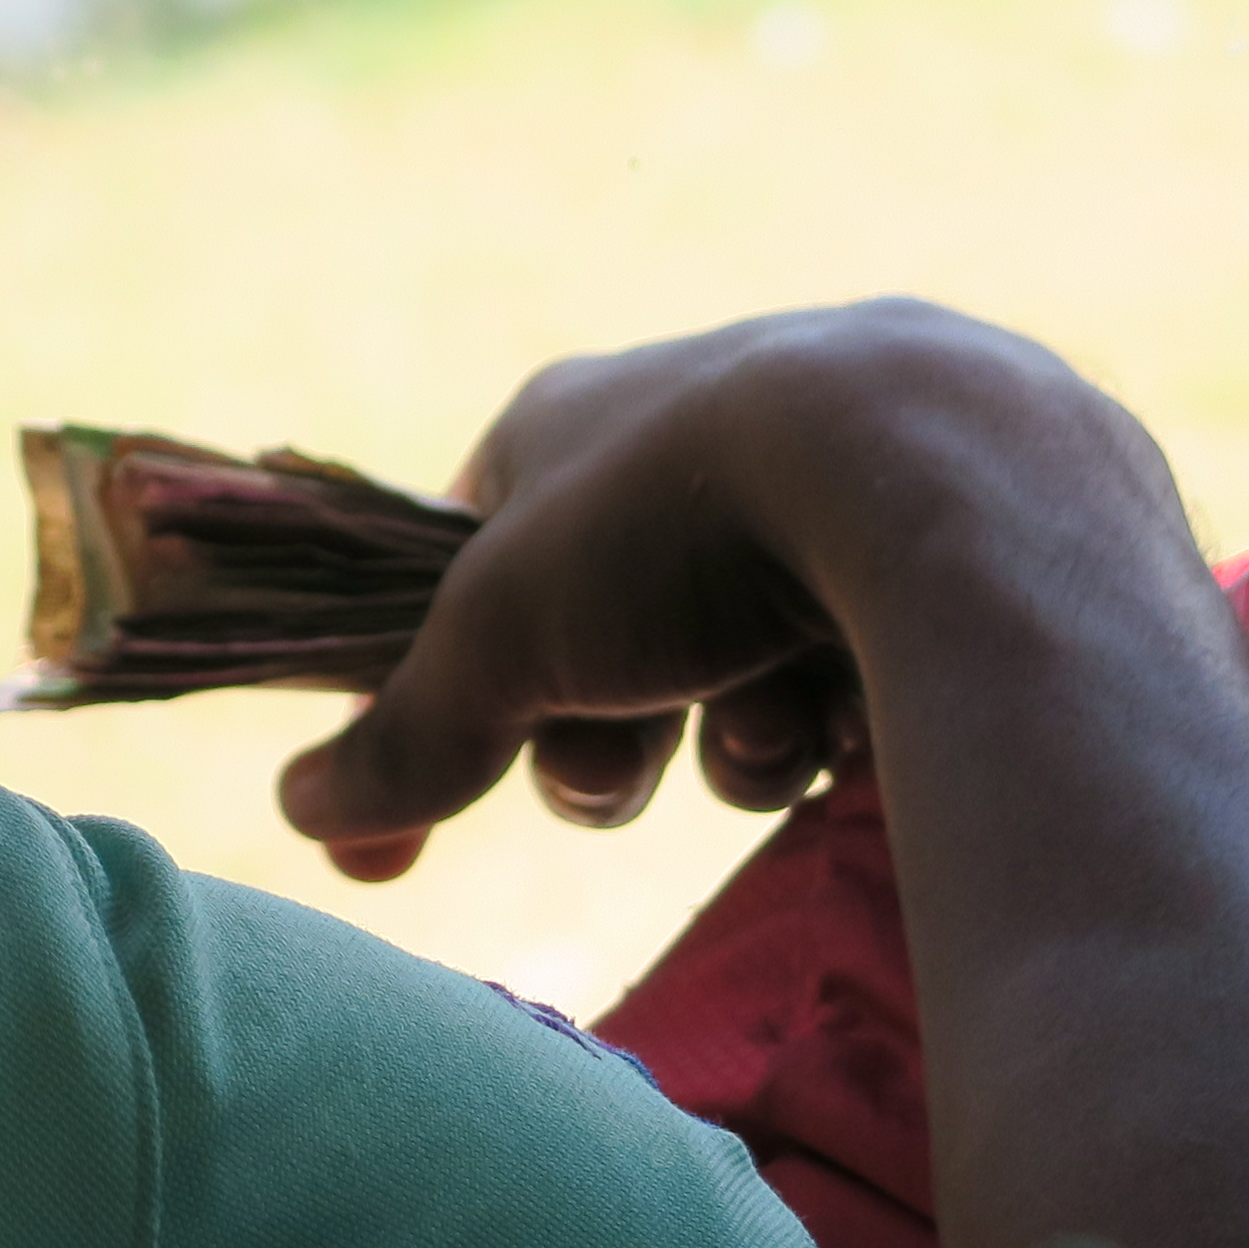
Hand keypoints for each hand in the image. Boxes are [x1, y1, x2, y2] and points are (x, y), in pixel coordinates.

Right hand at [278, 302, 1157, 882]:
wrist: (945, 477)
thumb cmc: (680, 525)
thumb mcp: (501, 645)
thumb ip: (405, 739)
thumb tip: (303, 816)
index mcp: (568, 425)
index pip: (468, 579)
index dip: (446, 701)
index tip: (420, 822)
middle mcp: (692, 434)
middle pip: (603, 648)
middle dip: (605, 742)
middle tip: (627, 771)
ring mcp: (825, 481)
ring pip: (734, 674)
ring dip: (732, 741)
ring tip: (774, 726)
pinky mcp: (941, 540)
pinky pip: (853, 665)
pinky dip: (839, 711)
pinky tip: (862, 705)